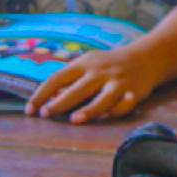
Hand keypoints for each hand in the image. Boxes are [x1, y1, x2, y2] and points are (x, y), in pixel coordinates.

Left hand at [26, 46, 161, 122]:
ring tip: (75, 119)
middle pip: (78, 88)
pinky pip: (124, 104)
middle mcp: (100, 71)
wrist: (146, 57)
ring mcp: (118, 82)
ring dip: (89, 108)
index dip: (42, 94)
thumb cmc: (109, 64)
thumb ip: (69, 80)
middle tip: (46, 115)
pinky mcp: (134, 92)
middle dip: (60, 102)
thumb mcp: (88, 64)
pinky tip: (105, 117)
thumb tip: (46, 99)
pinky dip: (115, 111)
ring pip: (103, 97)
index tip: (30, 109)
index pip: (58, 77)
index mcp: (84, 63)